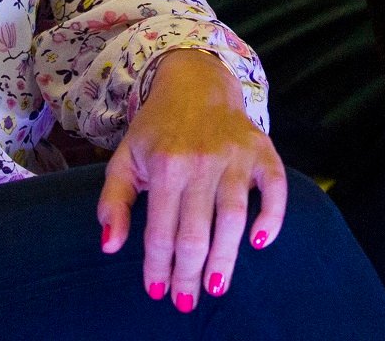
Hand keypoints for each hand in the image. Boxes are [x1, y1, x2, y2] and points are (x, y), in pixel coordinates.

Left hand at [97, 50, 285, 313]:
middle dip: (190, 274)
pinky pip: (275, 188)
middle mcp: (201, 161)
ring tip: (216, 287)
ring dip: (226, 258)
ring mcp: (235, 156)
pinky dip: (272, 217)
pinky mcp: (262, 150)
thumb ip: (114, 202)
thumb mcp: (124, 159)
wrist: (195, 82)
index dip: (158, 266)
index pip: (161, 231)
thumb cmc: (157, 129)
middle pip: (197, 232)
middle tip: (186, 302)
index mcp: (165, 166)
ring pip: (234, 218)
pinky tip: (259, 243)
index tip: (157, 292)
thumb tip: (110, 247)